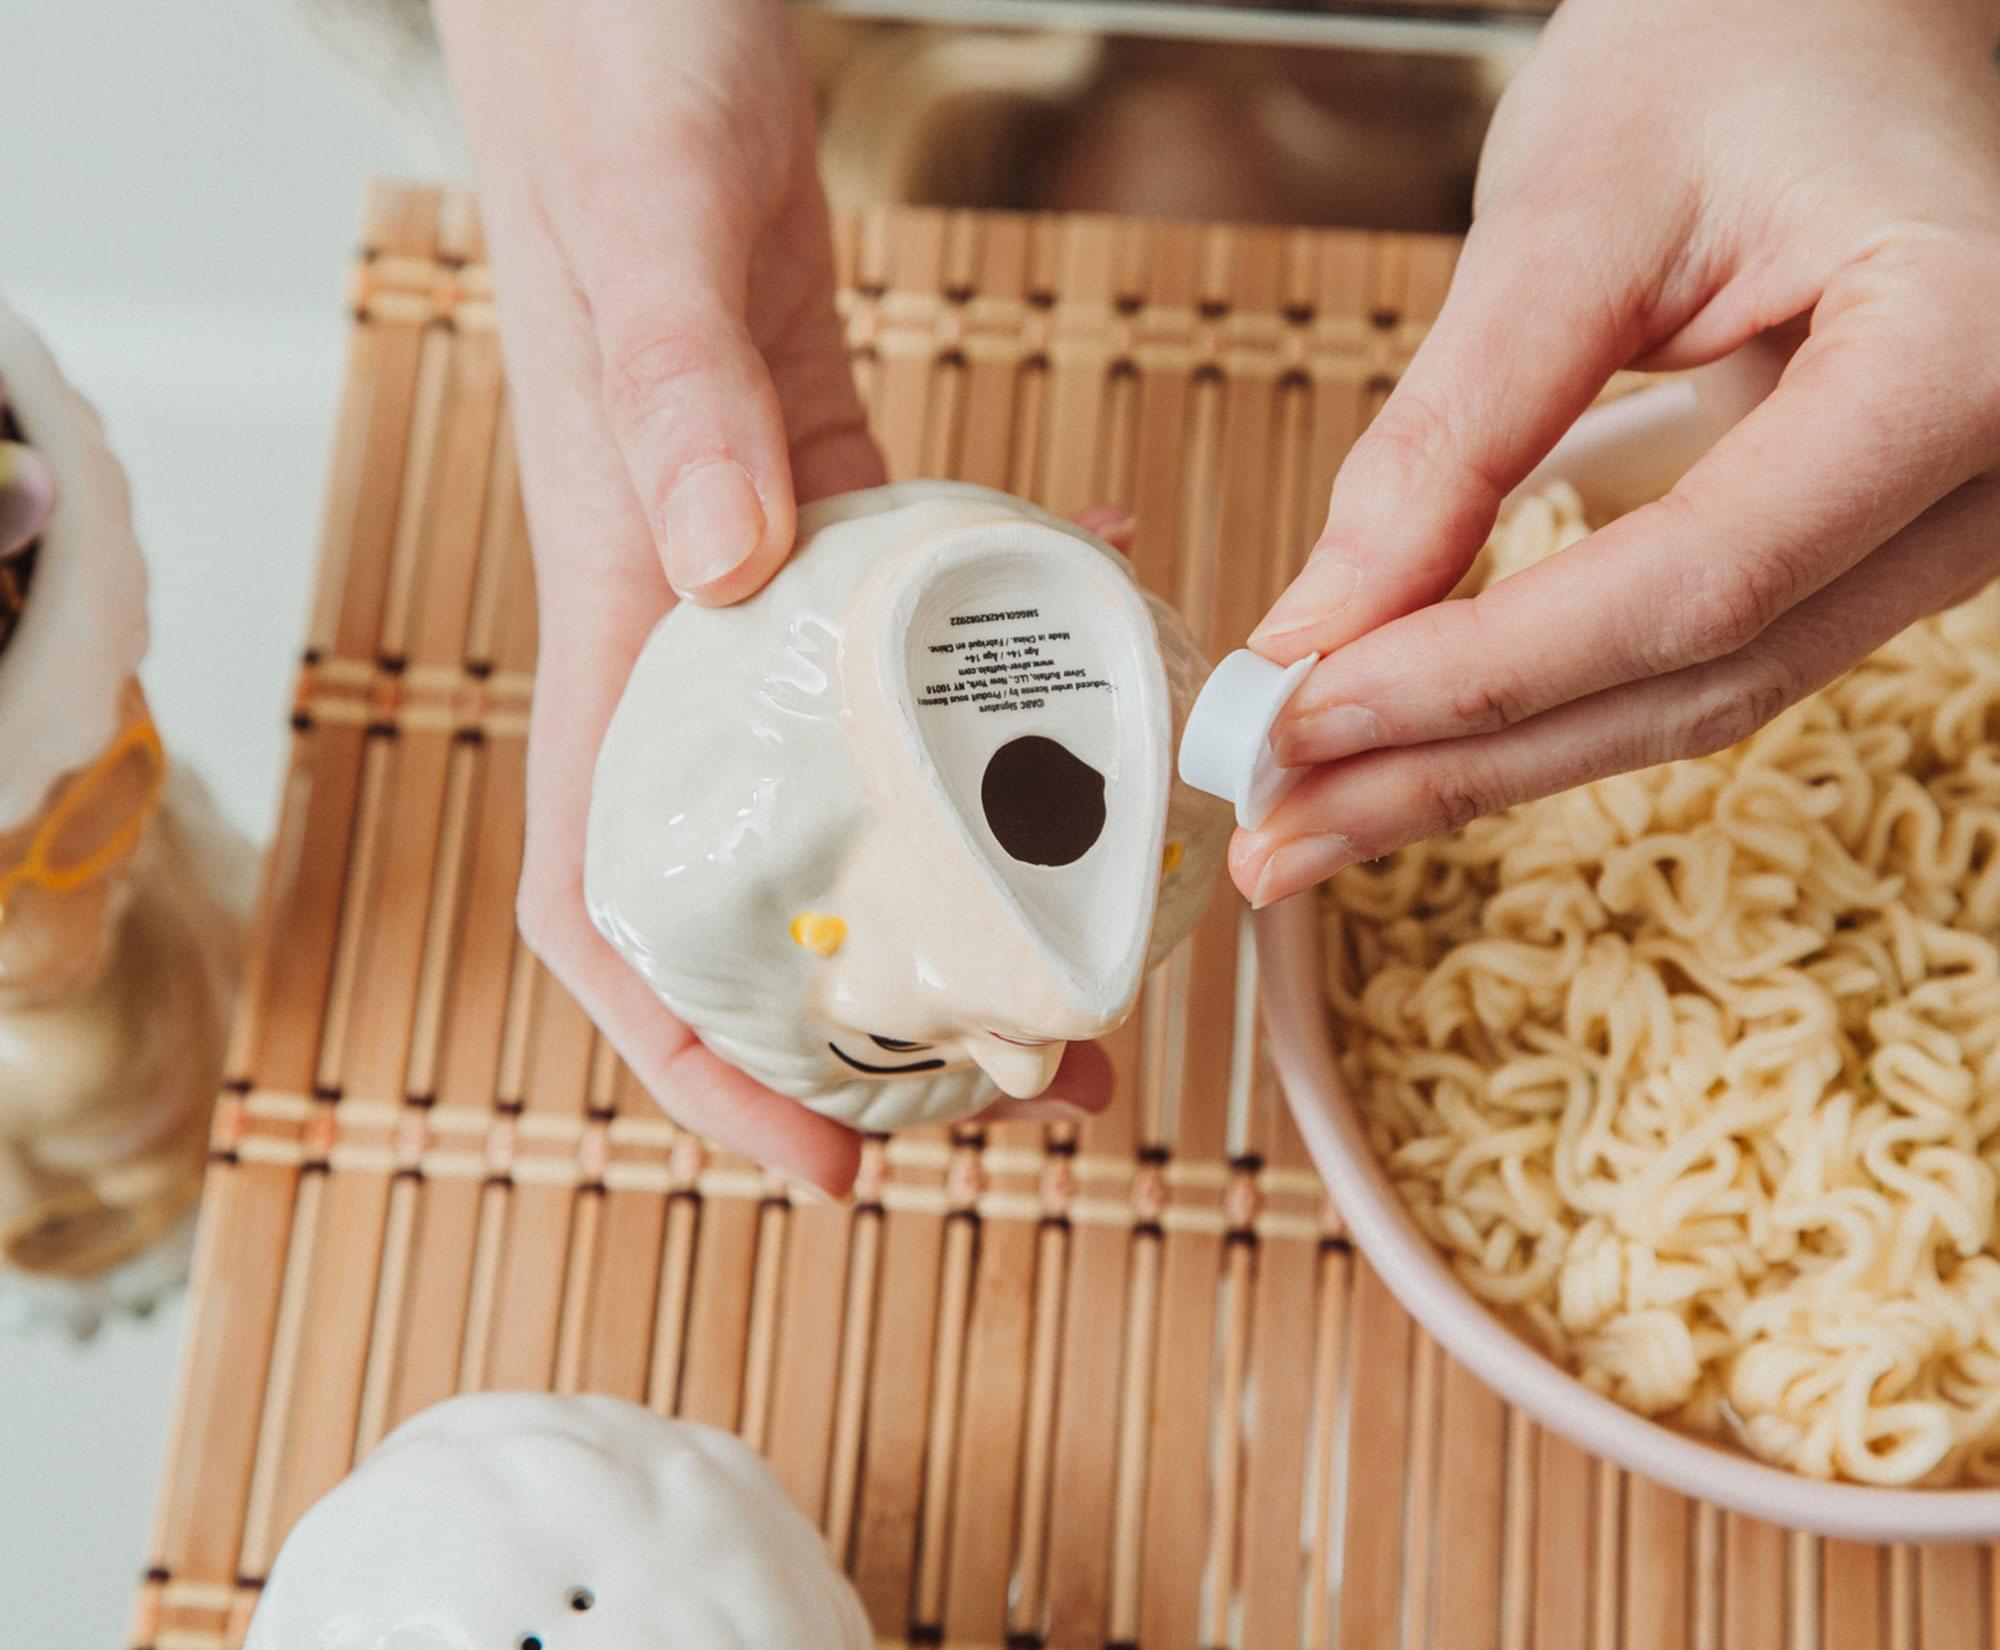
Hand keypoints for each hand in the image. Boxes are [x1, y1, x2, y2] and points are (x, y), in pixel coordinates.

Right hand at [434, 0, 1107, 1191]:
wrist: (640, 12)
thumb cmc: (617, 97)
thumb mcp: (653, 234)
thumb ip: (678, 394)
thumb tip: (723, 564)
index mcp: (619, 609)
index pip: (611, 896)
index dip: (694, 1055)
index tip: (825, 1159)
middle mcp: (689, 629)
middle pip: (752, 897)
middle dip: (861, 1030)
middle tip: (1020, 1098)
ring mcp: (769, 583)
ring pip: (851, 805)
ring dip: (958, 909)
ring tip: (1088, 985)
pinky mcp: (842, 514)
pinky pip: (921, 666)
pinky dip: (1007, 726)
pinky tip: (1112, 730)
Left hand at [1235, 0, 1999, 907]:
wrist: (1861, 1)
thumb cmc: (1751, 34)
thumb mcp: (1576, 203)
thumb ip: (1454, 429)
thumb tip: (1321, 625)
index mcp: (1966, 357)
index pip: (1696, 579)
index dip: (1478, 673)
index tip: (1302, 716)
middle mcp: (1993, 475)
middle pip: (1699, 680)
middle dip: (1464, 764)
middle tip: (1283, 830)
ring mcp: (1947, 522)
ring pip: (1702, 693)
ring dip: (1495, 760)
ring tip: (1321, 805)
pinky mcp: (1873, 537)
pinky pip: (1708, 648)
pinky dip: (1550, 696)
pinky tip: (1420, 732)